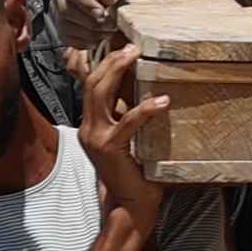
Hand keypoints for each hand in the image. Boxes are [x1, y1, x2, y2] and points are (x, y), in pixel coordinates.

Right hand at [57, 0, 130, 49]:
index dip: (87, 5)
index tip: (103, 14)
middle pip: (66, 11)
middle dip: (90, 23)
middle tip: (111, 27)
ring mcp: (56, 5)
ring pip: (64, 26)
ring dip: (87, 35)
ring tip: (107, 33)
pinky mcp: (58, 21)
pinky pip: (64, 37)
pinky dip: (81, 43)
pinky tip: (96, 40)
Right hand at [75, 44, 167, 213]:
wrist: (131, 203)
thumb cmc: (136, 171)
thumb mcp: (129, 137)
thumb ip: (128, 115)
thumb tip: (146, 87)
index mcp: (91, 124)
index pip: (93, 85)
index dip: (107, 63)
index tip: (127, 48)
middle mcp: (88, 127)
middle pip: (93, 82)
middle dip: (112, 60)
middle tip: (132, 47)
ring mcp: (95, 136)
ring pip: (100, 93)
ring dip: (118, 71)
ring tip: (137, 57)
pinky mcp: (109, 147)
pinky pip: (127, 121)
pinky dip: (146, 109)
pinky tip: (163, 102)